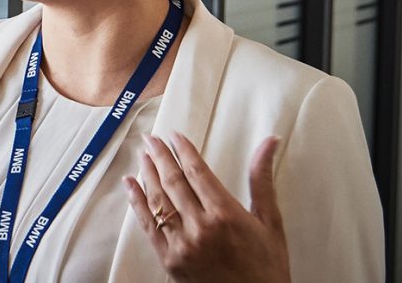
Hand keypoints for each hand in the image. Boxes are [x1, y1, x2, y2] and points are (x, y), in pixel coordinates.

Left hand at [123, 133, 288, 282]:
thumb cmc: (267, 266)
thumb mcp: (270, 222)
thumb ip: (262, 180)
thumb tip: (269, 141)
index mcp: (226, 214)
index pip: (197, 172)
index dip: (183, 150)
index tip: (175, 136)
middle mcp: (200, 226)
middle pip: (173, 182)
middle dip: (160, 156)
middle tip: (151, 138)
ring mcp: (181, 244)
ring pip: (158, 200)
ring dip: (147, 174)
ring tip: (142, 156)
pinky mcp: (168, 259)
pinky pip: (147, 224)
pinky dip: (137, 202)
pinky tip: (130, 185)